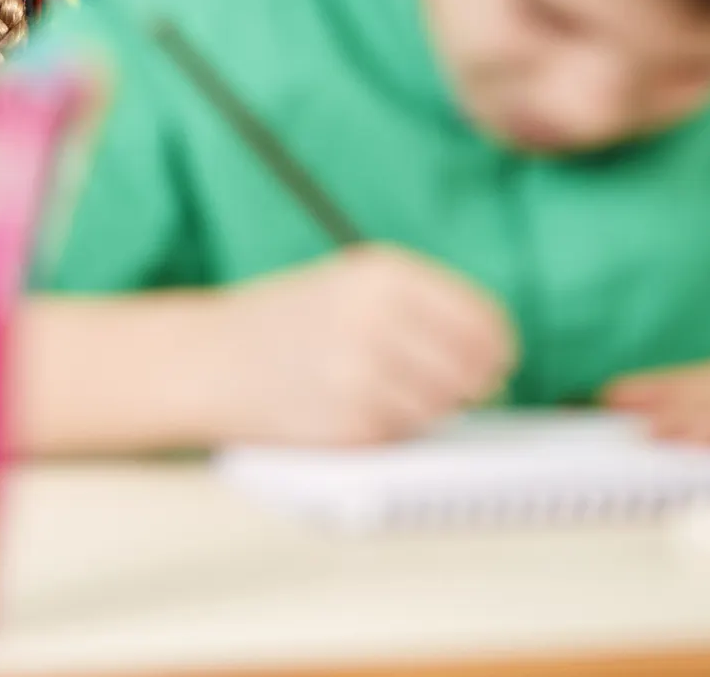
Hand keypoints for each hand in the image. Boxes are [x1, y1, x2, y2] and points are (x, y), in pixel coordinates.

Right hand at [206, 245, 517, 446]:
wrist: (210, 359)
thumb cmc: (290, 321)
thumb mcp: (354, 284)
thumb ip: (424, 308)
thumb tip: (498, 358)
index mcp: (386, 274)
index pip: (484, 322)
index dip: (497, 349)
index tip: (492, 362)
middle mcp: (379, 319)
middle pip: (474, 370)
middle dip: (470, 383)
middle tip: (444, 385)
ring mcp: (365, 375)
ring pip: (445, 407)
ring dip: (430, 408)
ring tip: (386, 391)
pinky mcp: (351, 425)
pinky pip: (406, 436)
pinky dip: (394, 430)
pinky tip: (358, 409)